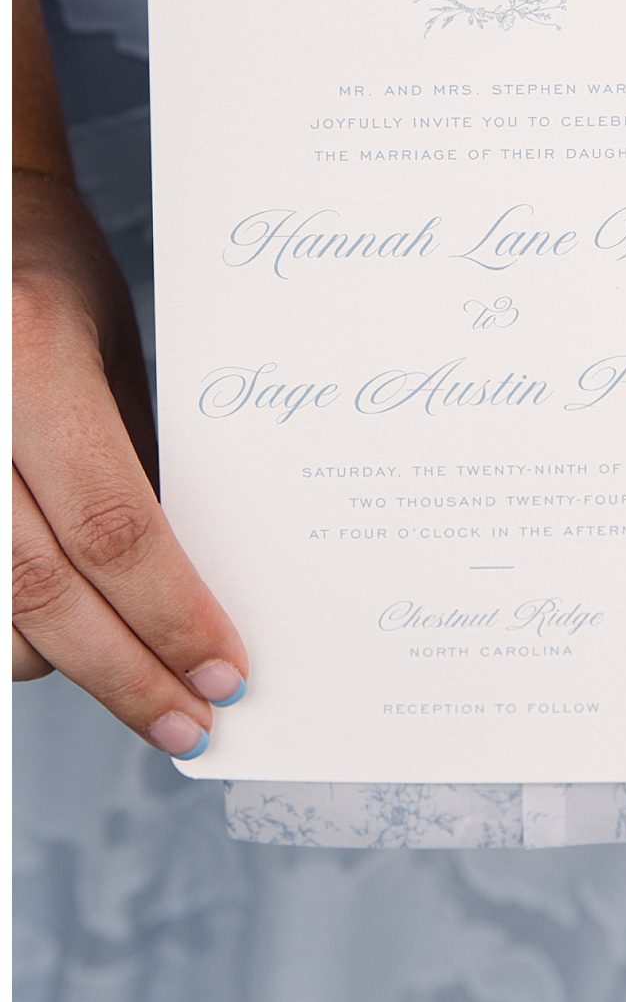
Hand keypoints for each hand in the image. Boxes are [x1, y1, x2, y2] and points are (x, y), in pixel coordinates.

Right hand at [13, 169, 248, 755]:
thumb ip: (133, 458)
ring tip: (133, 680)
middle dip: (126, 672)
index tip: (228, 671)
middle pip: (40, 592)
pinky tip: (54, 644)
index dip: (172, 614)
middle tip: (191, 724)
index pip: (114, 525)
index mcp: (32, 359)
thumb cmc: (47, 277)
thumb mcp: (112, 351)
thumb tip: (195, 578)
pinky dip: (6, 631)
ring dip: (58, 663)